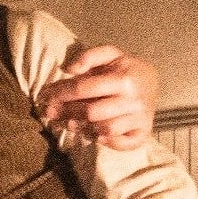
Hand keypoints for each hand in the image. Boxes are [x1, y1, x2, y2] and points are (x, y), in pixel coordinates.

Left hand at [36, 43, 158, 150]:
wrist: (152, 82)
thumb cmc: (124, 69)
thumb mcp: (110, 54)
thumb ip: (90, 55)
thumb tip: (69, 69)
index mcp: (124, 78)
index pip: (84, 88)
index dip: (60, 93)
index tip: (44, 97)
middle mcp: (134, 100)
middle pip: (90, 112)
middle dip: (65, 113)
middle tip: (50, 113)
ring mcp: (140, 118)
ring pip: (103, 130)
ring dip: (81, 128)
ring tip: (68, 123)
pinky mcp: (143, 133)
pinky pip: (120, 144)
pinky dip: (104, 142)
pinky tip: (93, 134)